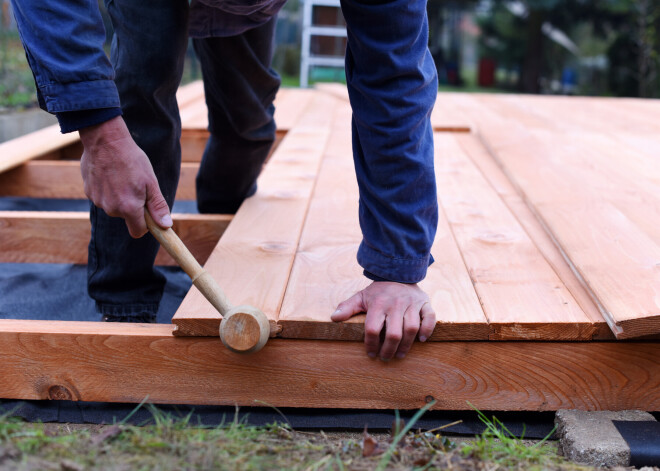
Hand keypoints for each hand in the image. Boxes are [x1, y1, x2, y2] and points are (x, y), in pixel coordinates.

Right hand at [79, 116, 171, 237]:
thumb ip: (157, 206)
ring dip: (119, 197)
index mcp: (128, 207)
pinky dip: (108, 190)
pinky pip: (103, 197)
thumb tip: (165, 225)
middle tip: (136, 185)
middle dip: (133, 206)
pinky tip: (110, 174)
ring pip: (114, 206)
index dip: (146, 225)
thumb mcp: (151, 182)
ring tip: (122, 176)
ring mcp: (97, 200)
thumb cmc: (132, 160)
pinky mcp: (89, 192)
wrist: (105, 140)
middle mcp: (111, 208)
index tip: (149, 214)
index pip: (138, 231)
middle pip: (126, 217)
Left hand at [331, 282, 434, 360]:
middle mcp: (395, 304)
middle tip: (385, 358)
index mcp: (378, 304)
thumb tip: (334, 318)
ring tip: (400, 354)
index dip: (370, 344)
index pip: (372, 329)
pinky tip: (421, 340)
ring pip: (411, 328)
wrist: (399, 273)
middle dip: (388, 349)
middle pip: (393, 333)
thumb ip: (347, 307)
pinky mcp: (424, 303)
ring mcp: (411, 303)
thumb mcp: (361, 297)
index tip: (371, 354)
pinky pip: (430, 318)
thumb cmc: (378, 291)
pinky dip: (427, 329)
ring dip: (406, 345)